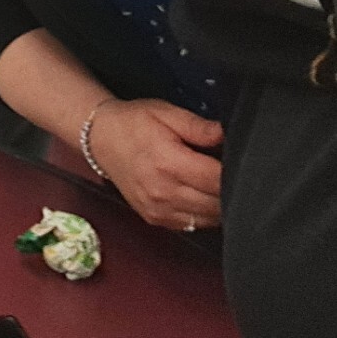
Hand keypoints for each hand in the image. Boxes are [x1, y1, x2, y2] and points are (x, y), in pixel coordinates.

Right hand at [85, 98, 222, 230]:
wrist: (100, 139)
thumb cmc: (133, 123)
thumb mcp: (165, 113)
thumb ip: (197, 126)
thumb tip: (226, 134)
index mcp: (167, 163)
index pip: (217, 179)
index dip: (235, 171)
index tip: (236, 160)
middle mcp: (163, 192)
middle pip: (217, 203)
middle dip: (230, 188)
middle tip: (229, 170)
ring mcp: (158, 210)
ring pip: (209, 219)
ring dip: (219, 204)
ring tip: (213, 182)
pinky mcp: (155, 219)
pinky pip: (193, 225)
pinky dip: (203, 213)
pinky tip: (199, 194)